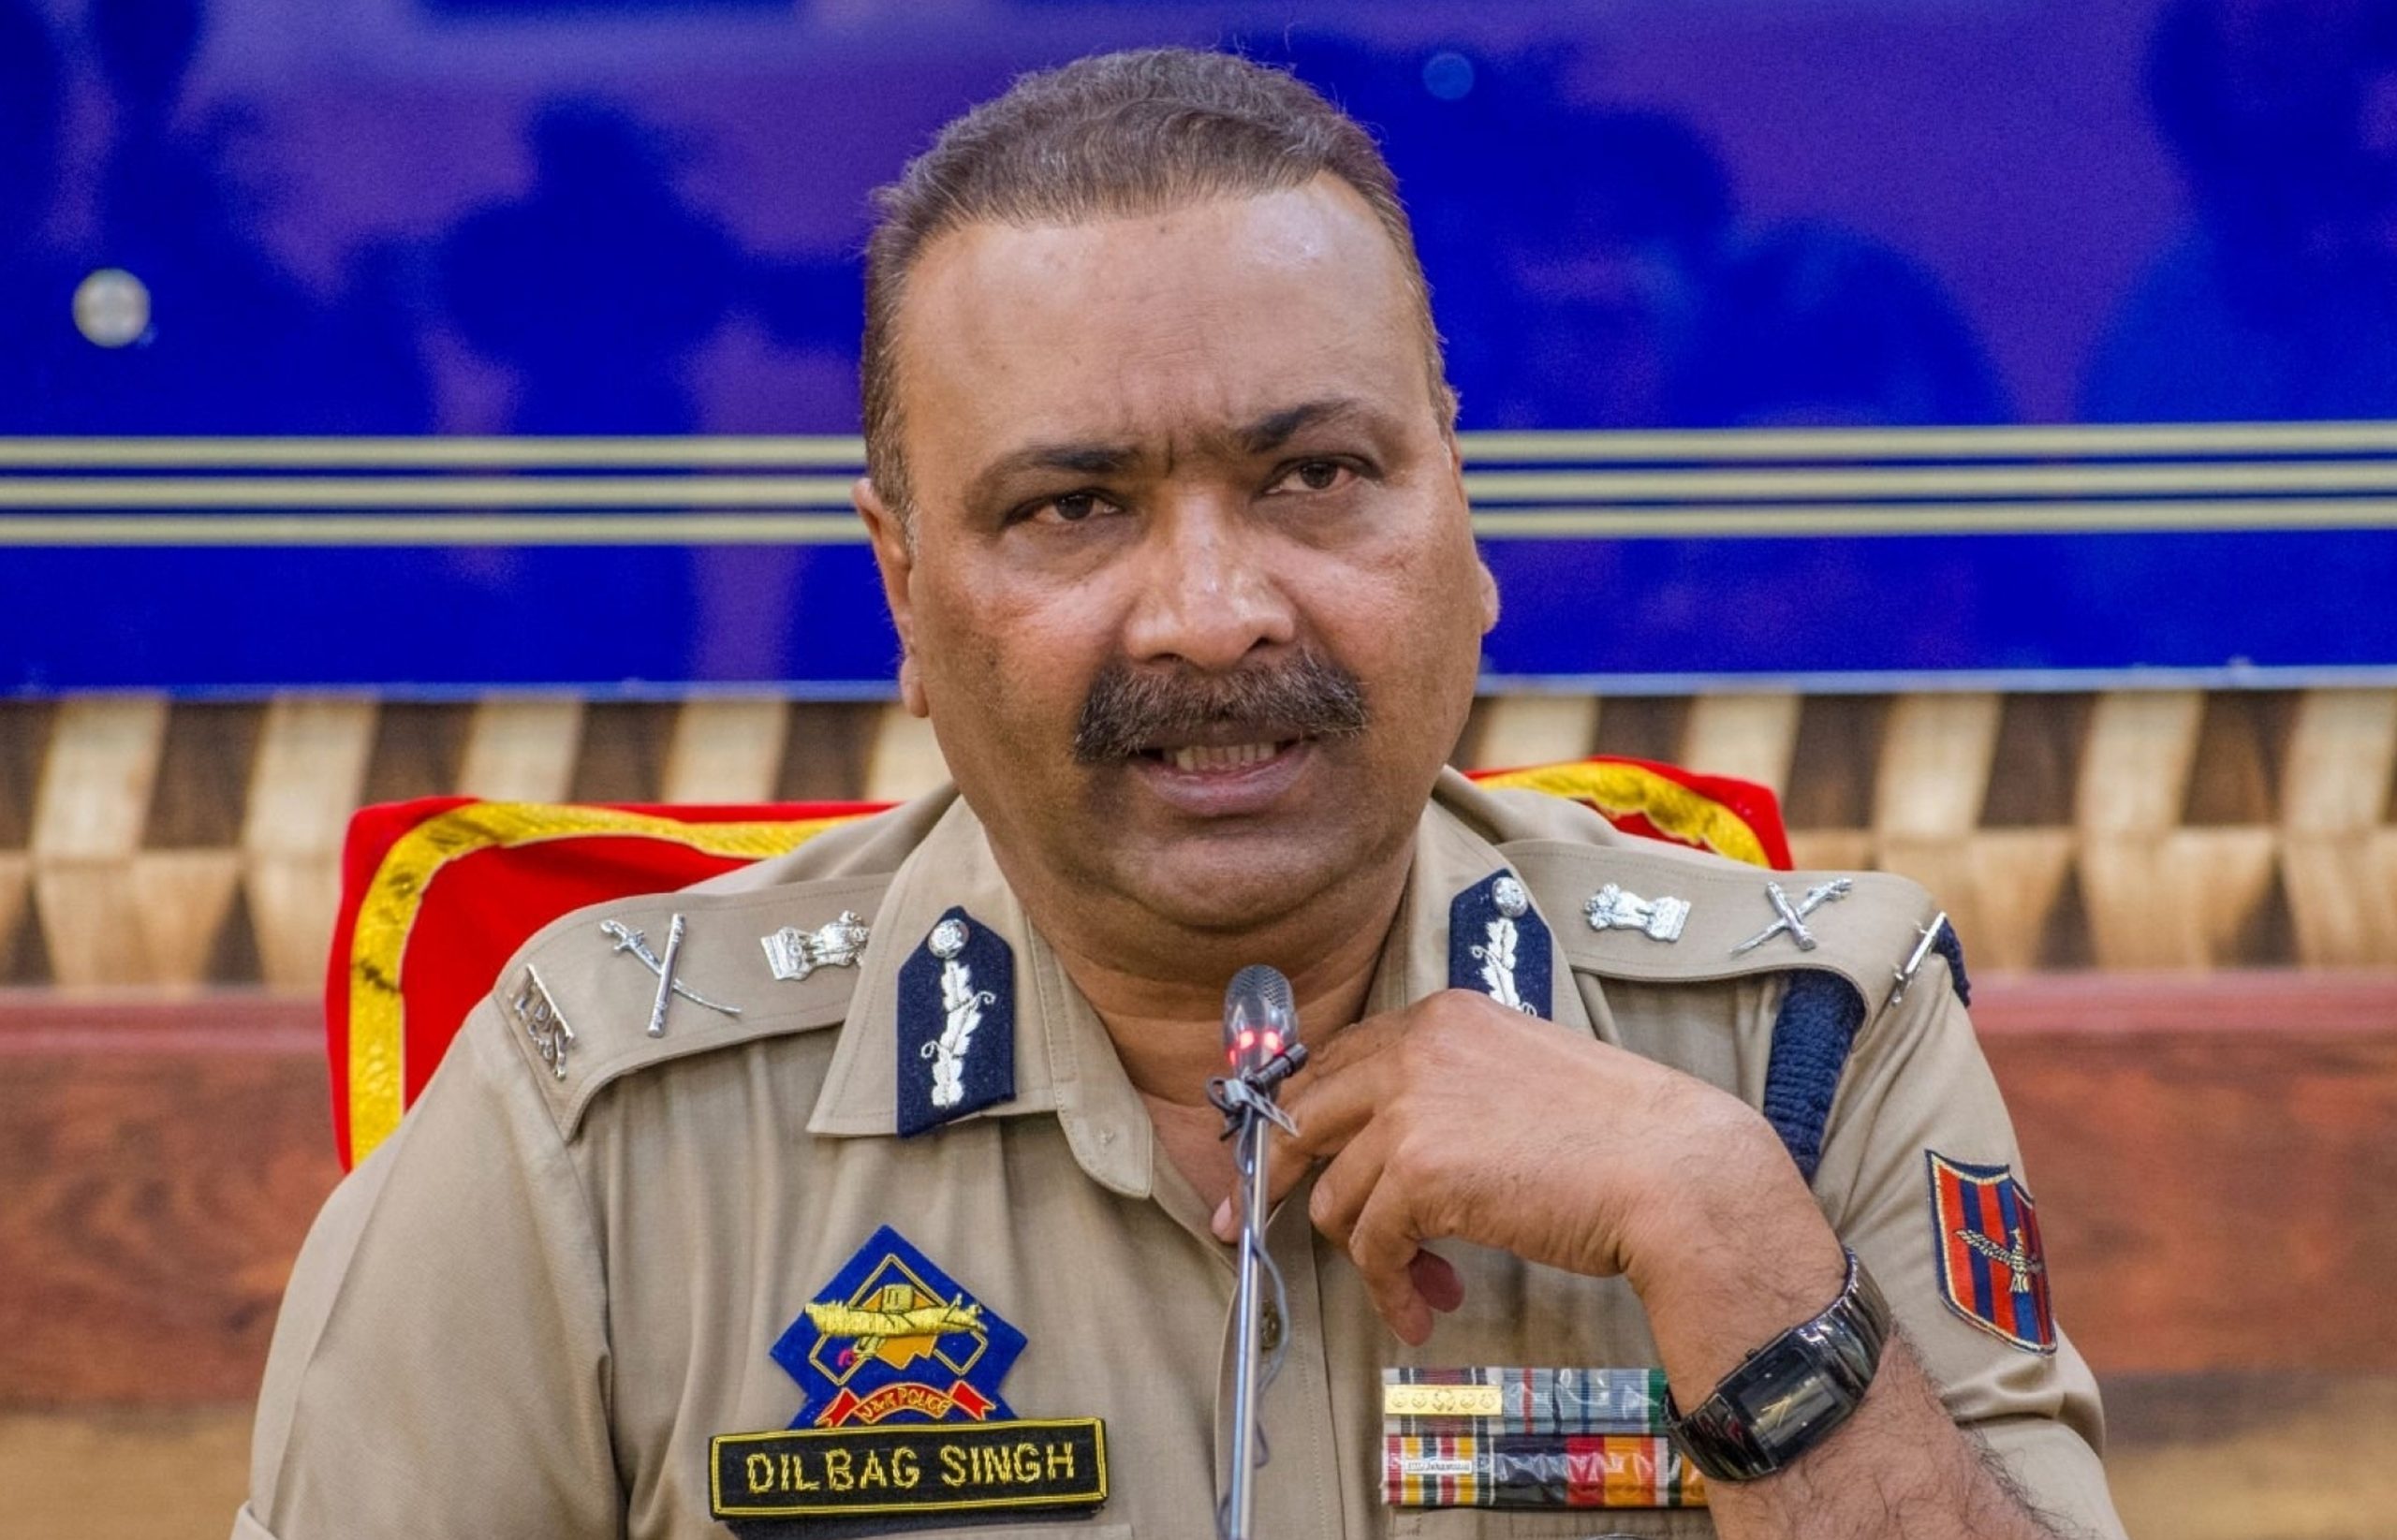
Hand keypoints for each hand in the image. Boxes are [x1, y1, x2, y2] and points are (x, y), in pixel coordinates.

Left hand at [1209, 988, 1831, 1344]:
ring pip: (1334, 1194)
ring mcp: (1411, 1105)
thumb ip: (1448, 1094)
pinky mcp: (1418, 1170)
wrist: (1676, 1171)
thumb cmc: (1619, 1140)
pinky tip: (1421, 1309)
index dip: (1296, 1118)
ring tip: (1417, 1288)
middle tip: (1249, 1225)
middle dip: (1269, 1177)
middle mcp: (1416, 1046)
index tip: (1269, 1159)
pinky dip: (1389, 1288)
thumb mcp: (1518, 1081)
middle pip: (1300, 1113)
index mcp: (1443, 1017)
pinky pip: (1368, 1245)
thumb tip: (1386, 1155)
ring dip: (1368, 1256)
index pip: (1337, 1061)